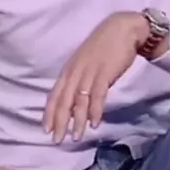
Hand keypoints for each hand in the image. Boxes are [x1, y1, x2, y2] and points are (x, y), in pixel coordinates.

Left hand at [43, 11, 148, 142]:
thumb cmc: (104, 46)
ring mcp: (89, 72)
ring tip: (76, 136)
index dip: (50, 113)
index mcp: (69, 69)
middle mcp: (76, 71)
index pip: (55, 94)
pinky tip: (94, 122)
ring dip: (77, 120)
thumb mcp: (86, 62)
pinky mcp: (104, 73)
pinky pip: (97, 95)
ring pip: (79, 100)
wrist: (123, 29)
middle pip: (64, 100)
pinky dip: (95, 110)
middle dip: (60, 121)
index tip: (46, 130)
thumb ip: (80, 79)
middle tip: (58, 140)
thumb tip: (75, 100)